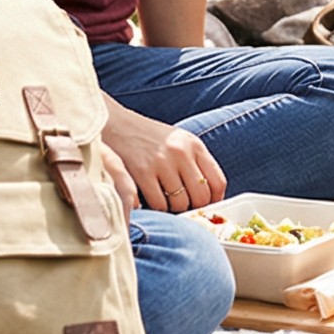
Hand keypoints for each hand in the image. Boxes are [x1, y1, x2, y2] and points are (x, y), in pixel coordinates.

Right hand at [102, 108, 226, 213]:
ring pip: (180, 204)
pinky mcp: (142, 172)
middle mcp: (181, 153)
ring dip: (173, 208)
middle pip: (201, 197)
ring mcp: (162, 162)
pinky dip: (156, 207)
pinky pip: (159, 204)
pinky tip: (150, 198)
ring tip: (163, 198)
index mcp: (194, 145)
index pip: (218, 182)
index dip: (215, 200)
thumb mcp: (179, 143)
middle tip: (181, 205)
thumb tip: (210, 198)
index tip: (207, 206)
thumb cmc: (149, 138)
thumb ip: (195, 164)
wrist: (116, 125)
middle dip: (193, 206)